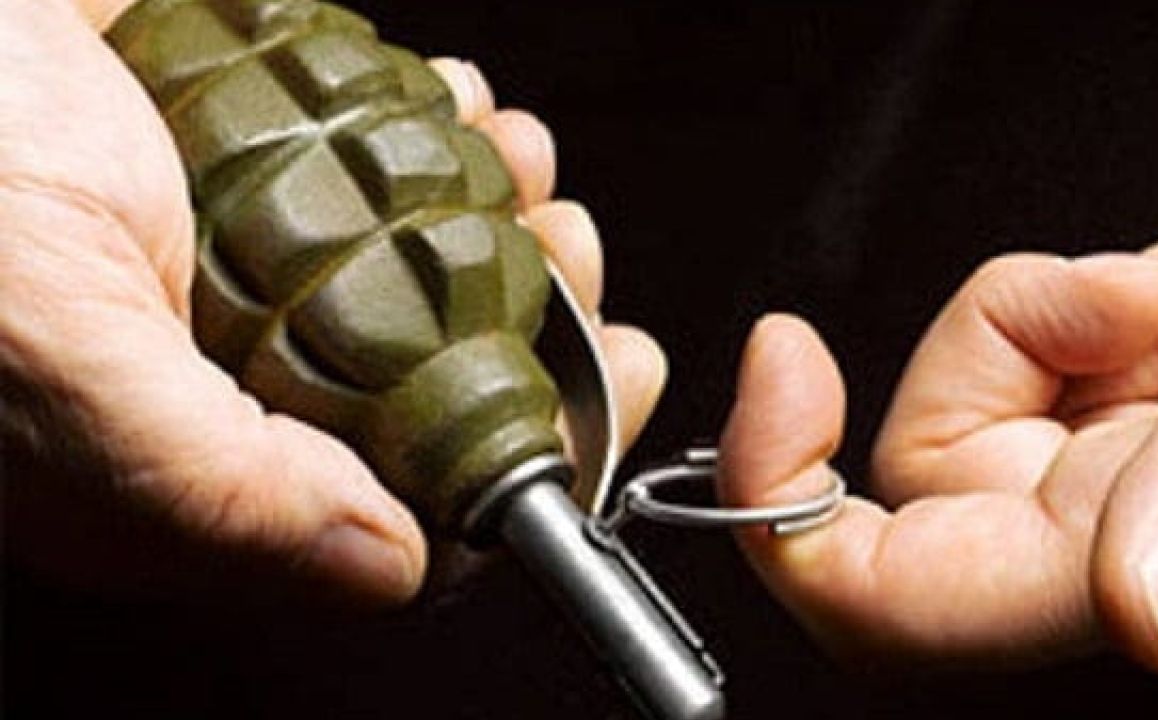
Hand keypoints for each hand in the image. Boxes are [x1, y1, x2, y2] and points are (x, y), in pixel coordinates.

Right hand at [0, 0, 664, 605]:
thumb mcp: (60, 364)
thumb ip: (222, 486)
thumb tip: (393, 569)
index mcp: (186, 476)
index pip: (404, 504)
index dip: (531, 448)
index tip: (615, 378)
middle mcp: (218, 389)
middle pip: (431, 384)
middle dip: (530, 317)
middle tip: (575, 253)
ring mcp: (231, 280)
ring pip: (412, 274)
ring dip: (495, 217)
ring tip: (524, 167)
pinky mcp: (234, 185)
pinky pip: (368, 175)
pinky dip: (432, 139)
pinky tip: (458, 109)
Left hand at [718, 234, 1157, 670]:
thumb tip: (1149, 615)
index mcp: (1097, 589)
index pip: (868, 595)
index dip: (787, 498)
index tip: (782, 367)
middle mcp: (1075, 558)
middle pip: (931, 447)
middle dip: (1023, 339)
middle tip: (1155, 310)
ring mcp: (1091, 491)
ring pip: (988, 377)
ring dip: (1090, 307)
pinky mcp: (1112, 428)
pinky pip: (1041, 337)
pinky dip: (1113, 296)